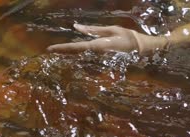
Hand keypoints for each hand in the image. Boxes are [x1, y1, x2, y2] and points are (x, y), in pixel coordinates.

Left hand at [47, 24, 168, 53]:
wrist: (140, 48)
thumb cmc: (127, 37)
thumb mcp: (111, 30)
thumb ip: (93, 30)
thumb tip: (77, 27)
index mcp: (98, 45)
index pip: (77, 47)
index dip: (63, 48)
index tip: (51, 49)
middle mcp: (96, 53)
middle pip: (76, 52)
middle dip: (63, 51)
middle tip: (49, 49)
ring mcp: (99, 56)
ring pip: (80, 54)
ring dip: (68, 52)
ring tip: (57, 50)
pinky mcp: (101, 56)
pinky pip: (86, 54)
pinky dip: (77, 52)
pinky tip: (71, 51)